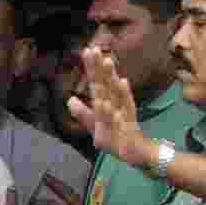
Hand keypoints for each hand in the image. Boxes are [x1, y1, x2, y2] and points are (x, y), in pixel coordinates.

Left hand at [67, 48, 155, 168]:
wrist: (136, 155)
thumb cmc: (115, 138)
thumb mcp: (95, 127)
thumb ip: (83, 113)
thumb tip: (70, 99)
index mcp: (105, 103)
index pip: (97, 83)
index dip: (92, 68)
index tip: (87, 50)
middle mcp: (114, 103)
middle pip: (105, 83)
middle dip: (100, 66)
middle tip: (96, 49)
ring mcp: (123, 111)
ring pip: (115, 91)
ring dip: (111, 76)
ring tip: (107, 60)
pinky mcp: (130, 122)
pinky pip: (126, 108)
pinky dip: (123, 95)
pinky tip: (122, 82)